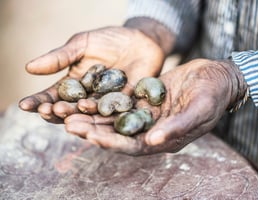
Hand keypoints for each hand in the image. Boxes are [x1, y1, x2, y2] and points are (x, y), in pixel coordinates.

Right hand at [18, 26, 164, 122]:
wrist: (140, 41)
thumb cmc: (109, 40)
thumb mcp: (82, 44)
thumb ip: (60, 57)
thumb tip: (29, 67)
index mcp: (73, 84)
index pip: (52, 95)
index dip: (38, 100)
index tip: (24, 105)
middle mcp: (87, 97)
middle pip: (68, 109)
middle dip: (55, 111)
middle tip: (46, 110)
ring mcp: (105, 102)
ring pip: (88, 114)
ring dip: (75, 116)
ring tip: (64, 114)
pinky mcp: (123, 105)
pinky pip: (112, 112)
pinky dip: (102, 115)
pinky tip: (92, 116)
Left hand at [64, 59, 246, 154]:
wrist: (217, 75)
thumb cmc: (213, 94)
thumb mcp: (200, 109)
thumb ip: (178, 126)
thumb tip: (154, 140)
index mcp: (166, 138)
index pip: (135, 146)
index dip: (113, 143)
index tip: (91, 137)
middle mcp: (154, 129)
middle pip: (119, 134)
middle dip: (95, 130)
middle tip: (70, 125)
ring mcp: (148, 113)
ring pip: (116, 118)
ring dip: (94, 116)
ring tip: (70, 112)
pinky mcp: (145, 98)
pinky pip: (122, 101)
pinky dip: (105, 100)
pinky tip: (87, 96)